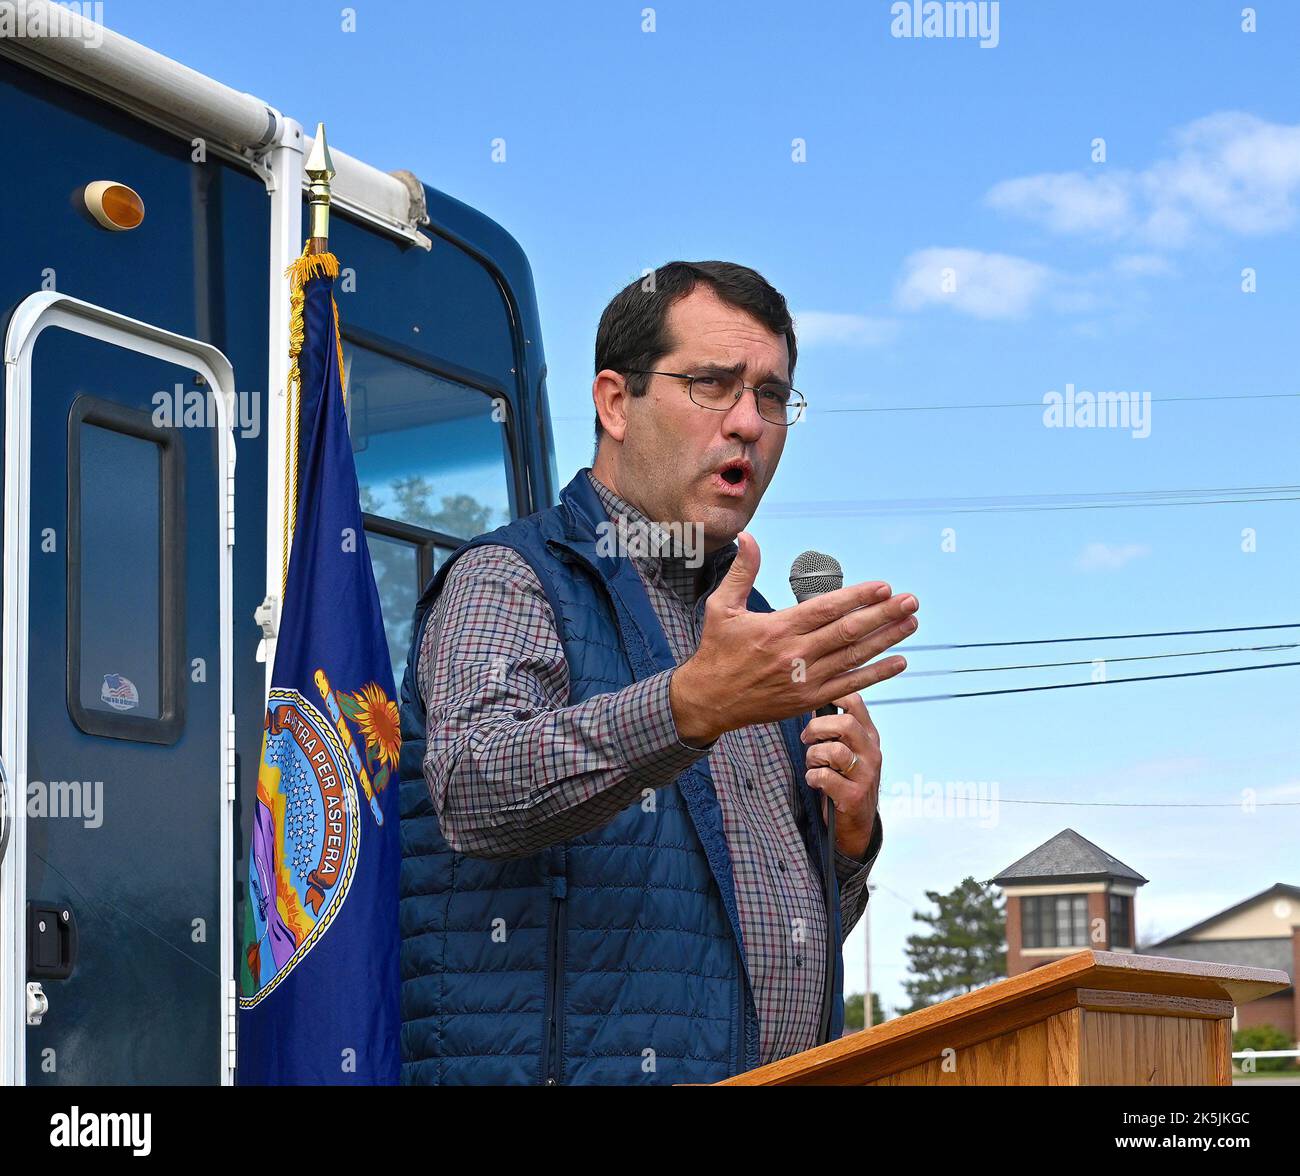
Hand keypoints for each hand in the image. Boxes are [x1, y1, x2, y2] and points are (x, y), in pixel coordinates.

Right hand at [670, 531, 917, 744]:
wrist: (709, 700)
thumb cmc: (716, 650)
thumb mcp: (721, 607)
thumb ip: (741, 571)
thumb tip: (749, 537)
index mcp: (778, 628)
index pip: (826, 609)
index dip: (858, 598)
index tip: (884, 587)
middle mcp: (795, 654)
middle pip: (848, 632)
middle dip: (884, 615)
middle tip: (911, 601)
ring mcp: (805, 680)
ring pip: (854, 657)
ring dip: (887, 639)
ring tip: (911, 623)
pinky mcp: (809, 700)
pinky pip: (850, 685)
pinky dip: (877, 674)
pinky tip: (899, 662)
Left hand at [800, 692, 880, 858]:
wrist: (856, 826)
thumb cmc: (845, 782)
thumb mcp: (846, 753)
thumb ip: (834, 731)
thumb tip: (810, 706)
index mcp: (869, 737)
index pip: (855, 703)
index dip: (832, 697)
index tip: (814, 705)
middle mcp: (871, 753)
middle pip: (845, 723)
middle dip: (817, 728)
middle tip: (807, 740)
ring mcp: (865, 775)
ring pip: (833, 750)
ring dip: (813, 757)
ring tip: (814, 765)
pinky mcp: (854, 795)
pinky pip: (824, 776)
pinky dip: (812, 778)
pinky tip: (815, 782)